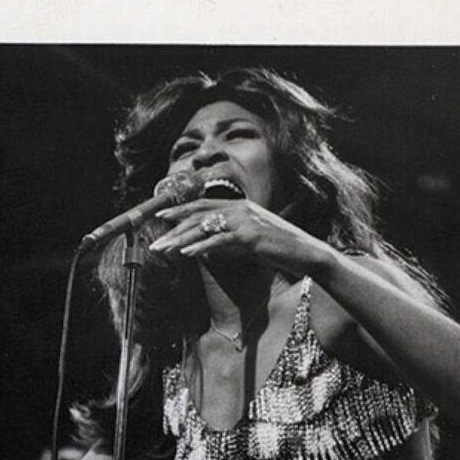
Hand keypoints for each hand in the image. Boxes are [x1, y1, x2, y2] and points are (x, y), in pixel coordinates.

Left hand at [148, 196, 327, 279]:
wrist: (305, 252)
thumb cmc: (276, 248)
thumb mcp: (248, 240)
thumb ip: (227, 238)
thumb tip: (205, 244)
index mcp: (240, 206)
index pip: (204, 205)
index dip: (181, 210)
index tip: (160, 217)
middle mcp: (241, 208)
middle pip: (199, 215)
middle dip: (174, 230)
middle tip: (154, 244)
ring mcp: (246, 221)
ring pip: (205, 227)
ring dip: (180, 240)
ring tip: (162, 251)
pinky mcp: (250, 236)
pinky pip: (219, 240)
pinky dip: (201, 247)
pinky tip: (186, 254)